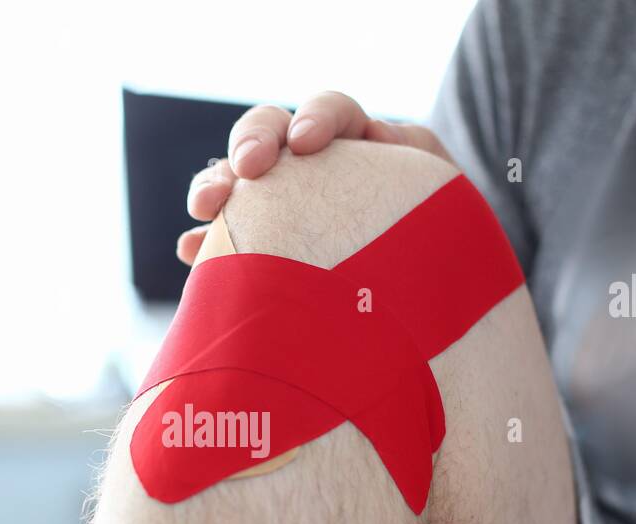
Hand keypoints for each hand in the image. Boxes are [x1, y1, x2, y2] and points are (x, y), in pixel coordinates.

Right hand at [179, 92, 452, 263]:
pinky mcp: (261, 247)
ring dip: (214, 186)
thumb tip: (378, 136)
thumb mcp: (445, 197)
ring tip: (206, 209)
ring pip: (234, 179)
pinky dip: (203, 241)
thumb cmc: (444, 243)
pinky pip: (223, 237)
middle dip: (251, 142)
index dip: (315, 118)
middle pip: (269, 132)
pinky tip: (191, 251)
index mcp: (359, 143)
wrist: (435, 300)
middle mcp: (312, 167)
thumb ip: (418, 160)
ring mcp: (281, 207)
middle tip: (247, 170)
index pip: (331, 111)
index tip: (307, 144)